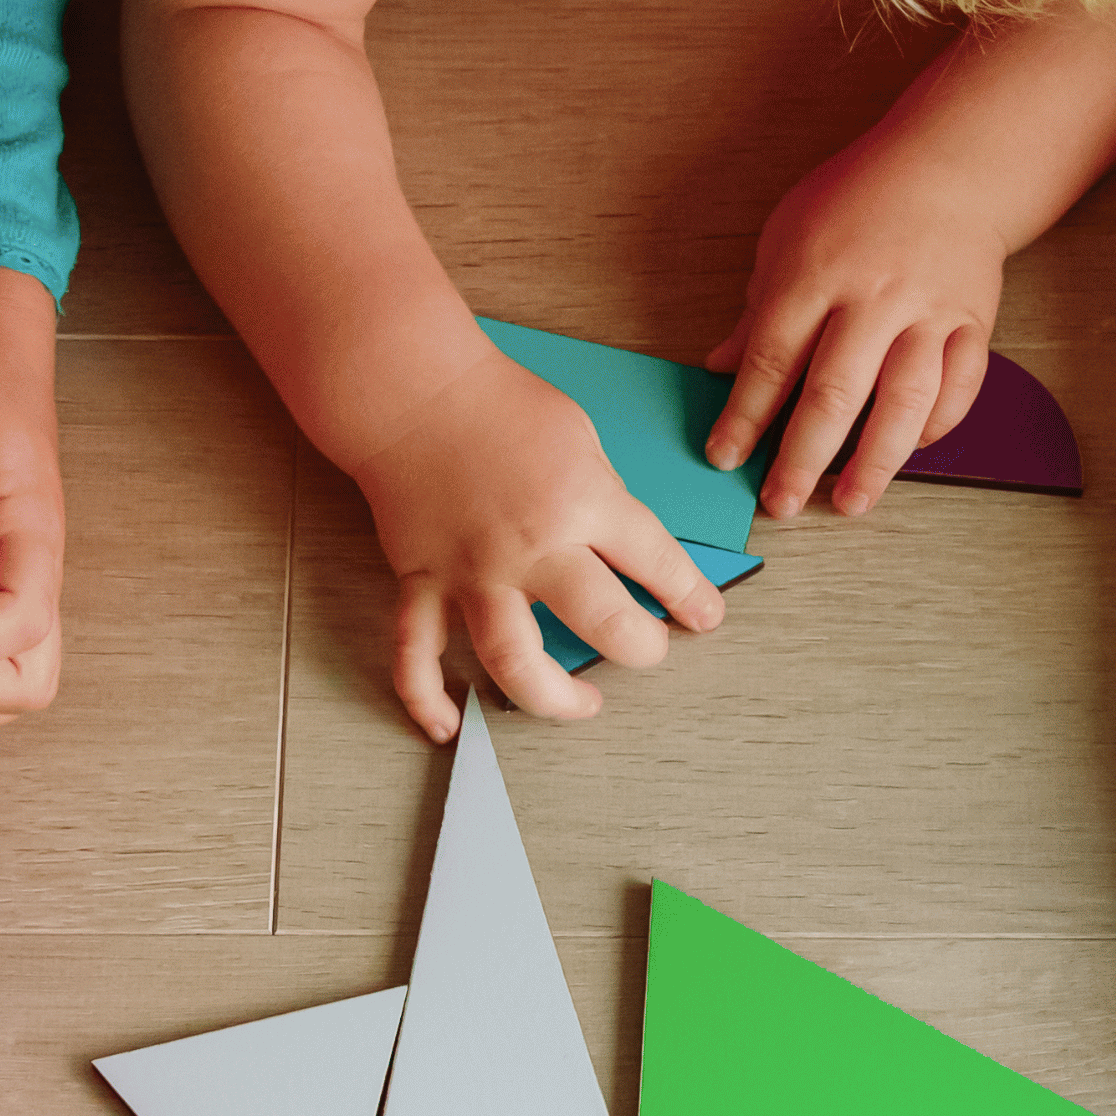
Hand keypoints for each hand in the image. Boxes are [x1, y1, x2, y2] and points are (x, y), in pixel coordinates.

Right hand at [354, 346, 726, 740]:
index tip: (704, 616)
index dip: (691, 596)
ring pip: (514, 659)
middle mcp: (532, 546)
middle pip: (604, 622)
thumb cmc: (498, 403)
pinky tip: (451, 725)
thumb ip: (603, 497)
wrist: (412, 390)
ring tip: (583, 708)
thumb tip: (624, 549)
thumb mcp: (581, 436)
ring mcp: (473, 571)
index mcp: (582, 501)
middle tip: (650, 651)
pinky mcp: (422, 580)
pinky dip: (428, 697)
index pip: (657, 564)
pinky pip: (417, 654)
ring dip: (554, 698)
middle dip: (643, 648)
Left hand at [706, 134, 1005, 519]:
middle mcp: (874, 297)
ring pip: (904, 398)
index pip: (772, 358)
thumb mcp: (788, 237)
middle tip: (780, 501)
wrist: (948, 164)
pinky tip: (911, 449)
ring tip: (850, 502)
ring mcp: (928, 311)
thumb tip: (723, 368)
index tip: (724, 456)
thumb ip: (759, 308)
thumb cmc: (859, 198)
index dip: (744, 415)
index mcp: (816, 274)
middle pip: (834, 391)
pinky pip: (960, 385)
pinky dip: (938, 423)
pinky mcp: (972, 321)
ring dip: (875, 459)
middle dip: (802, 456)